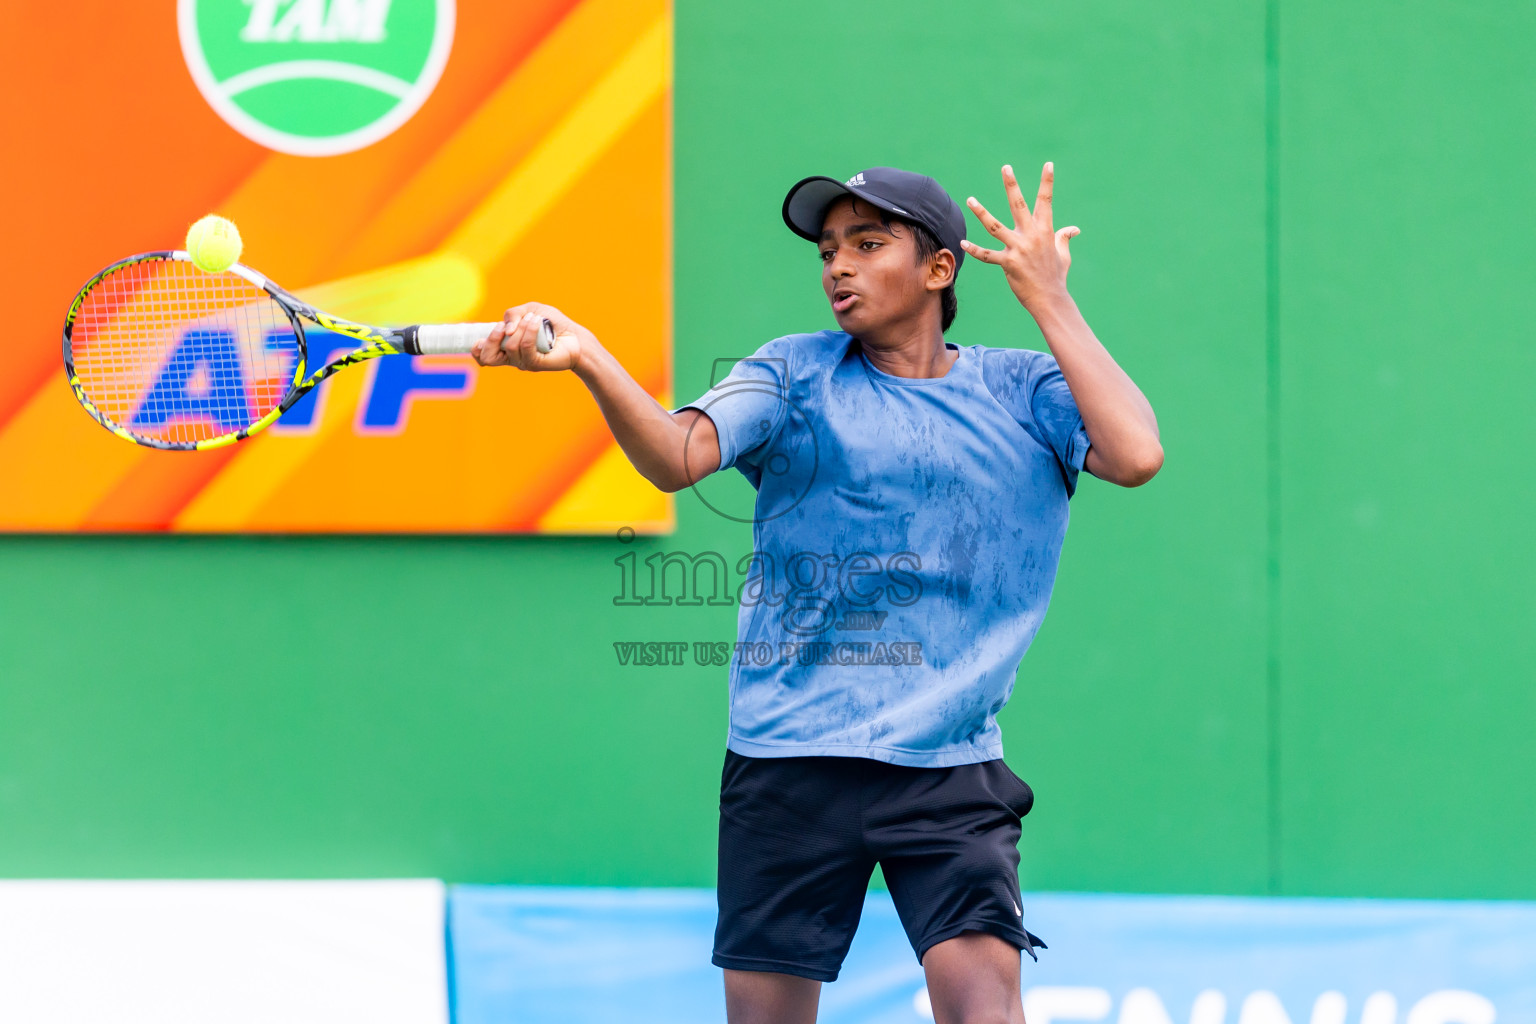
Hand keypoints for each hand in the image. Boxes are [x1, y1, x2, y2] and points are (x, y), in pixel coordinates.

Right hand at [472, 301, 590, 371]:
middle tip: (504, 327)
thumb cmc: (550, 323)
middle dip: (491, 339)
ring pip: (509, 346)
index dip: (476, 348)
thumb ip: (512, 314)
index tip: (482, 337)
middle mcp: (511, 357)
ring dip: (520, 327)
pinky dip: (529, 330)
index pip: (482, 355)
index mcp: (504, 345)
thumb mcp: (528, 310)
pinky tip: (538, 322)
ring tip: (534, 318)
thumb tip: (506, 329)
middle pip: (487, 357)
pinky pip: (525, 346)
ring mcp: (522, 362)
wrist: (574, 336)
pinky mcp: (535, 364)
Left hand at [960, 162, 1080, 312]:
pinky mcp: (1007, 263)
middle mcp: (1031, 236)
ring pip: (995, 226)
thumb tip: (1073, 229)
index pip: (1046, 201)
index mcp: (1045, 231)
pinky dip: (974, 249)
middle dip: (1012, 185)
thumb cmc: (1057, 276)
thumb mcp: (1063, 254)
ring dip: (981, 212)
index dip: (1047, 182)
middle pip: (1019, 205)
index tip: (1048, 164)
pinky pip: (987, 255)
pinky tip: (962, 242)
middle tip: (1006, 167)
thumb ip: (1063, 238)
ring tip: (970, 199)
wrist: (1050, 298)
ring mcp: (1018, 249)